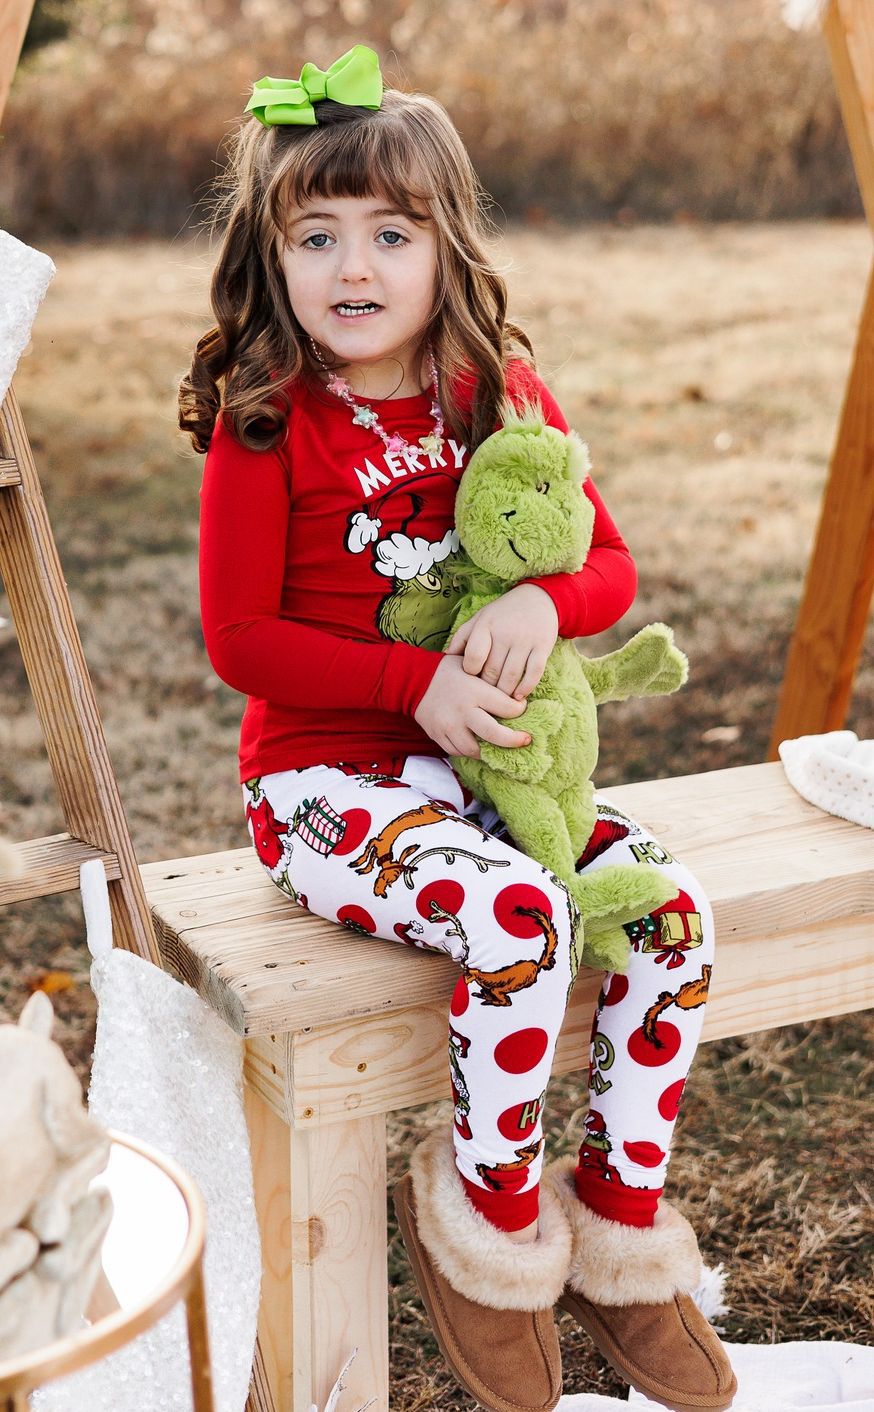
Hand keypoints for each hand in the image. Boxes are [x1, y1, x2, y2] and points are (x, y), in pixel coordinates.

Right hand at [413, 655, 530, 758]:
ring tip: (497, 745)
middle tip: (525, 740)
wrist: (413, 680)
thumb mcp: (472, 667)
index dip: (519, 709)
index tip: (521, 708)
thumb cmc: (449, 671)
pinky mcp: (438, 736)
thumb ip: (492, 680)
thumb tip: (516, 694)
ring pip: (474, 749)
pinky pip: (457, 752)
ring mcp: (449, 726)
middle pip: (494, 734)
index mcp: (474, 691)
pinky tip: (476, 744)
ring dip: (489, 750)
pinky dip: (469, 751)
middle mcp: (462, 711)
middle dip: (513, 740)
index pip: (507, 707)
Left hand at [444, 584, 558, 698]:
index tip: (473, 677)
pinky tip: (518, 696)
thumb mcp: (479, 619)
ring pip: (511, 676)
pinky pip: (533, 673)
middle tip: (485, 696)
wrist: (537, 599)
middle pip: (492, 671)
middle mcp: (505, 632)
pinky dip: (525, 688)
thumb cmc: (502, 614)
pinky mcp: (543, 646)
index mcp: (486, 625)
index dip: (470, 672)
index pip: (473, 657)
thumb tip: (445, 660)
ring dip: (504, 693)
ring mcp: (525, 640)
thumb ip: (461, 638)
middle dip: (487, 688)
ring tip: (499, 700)